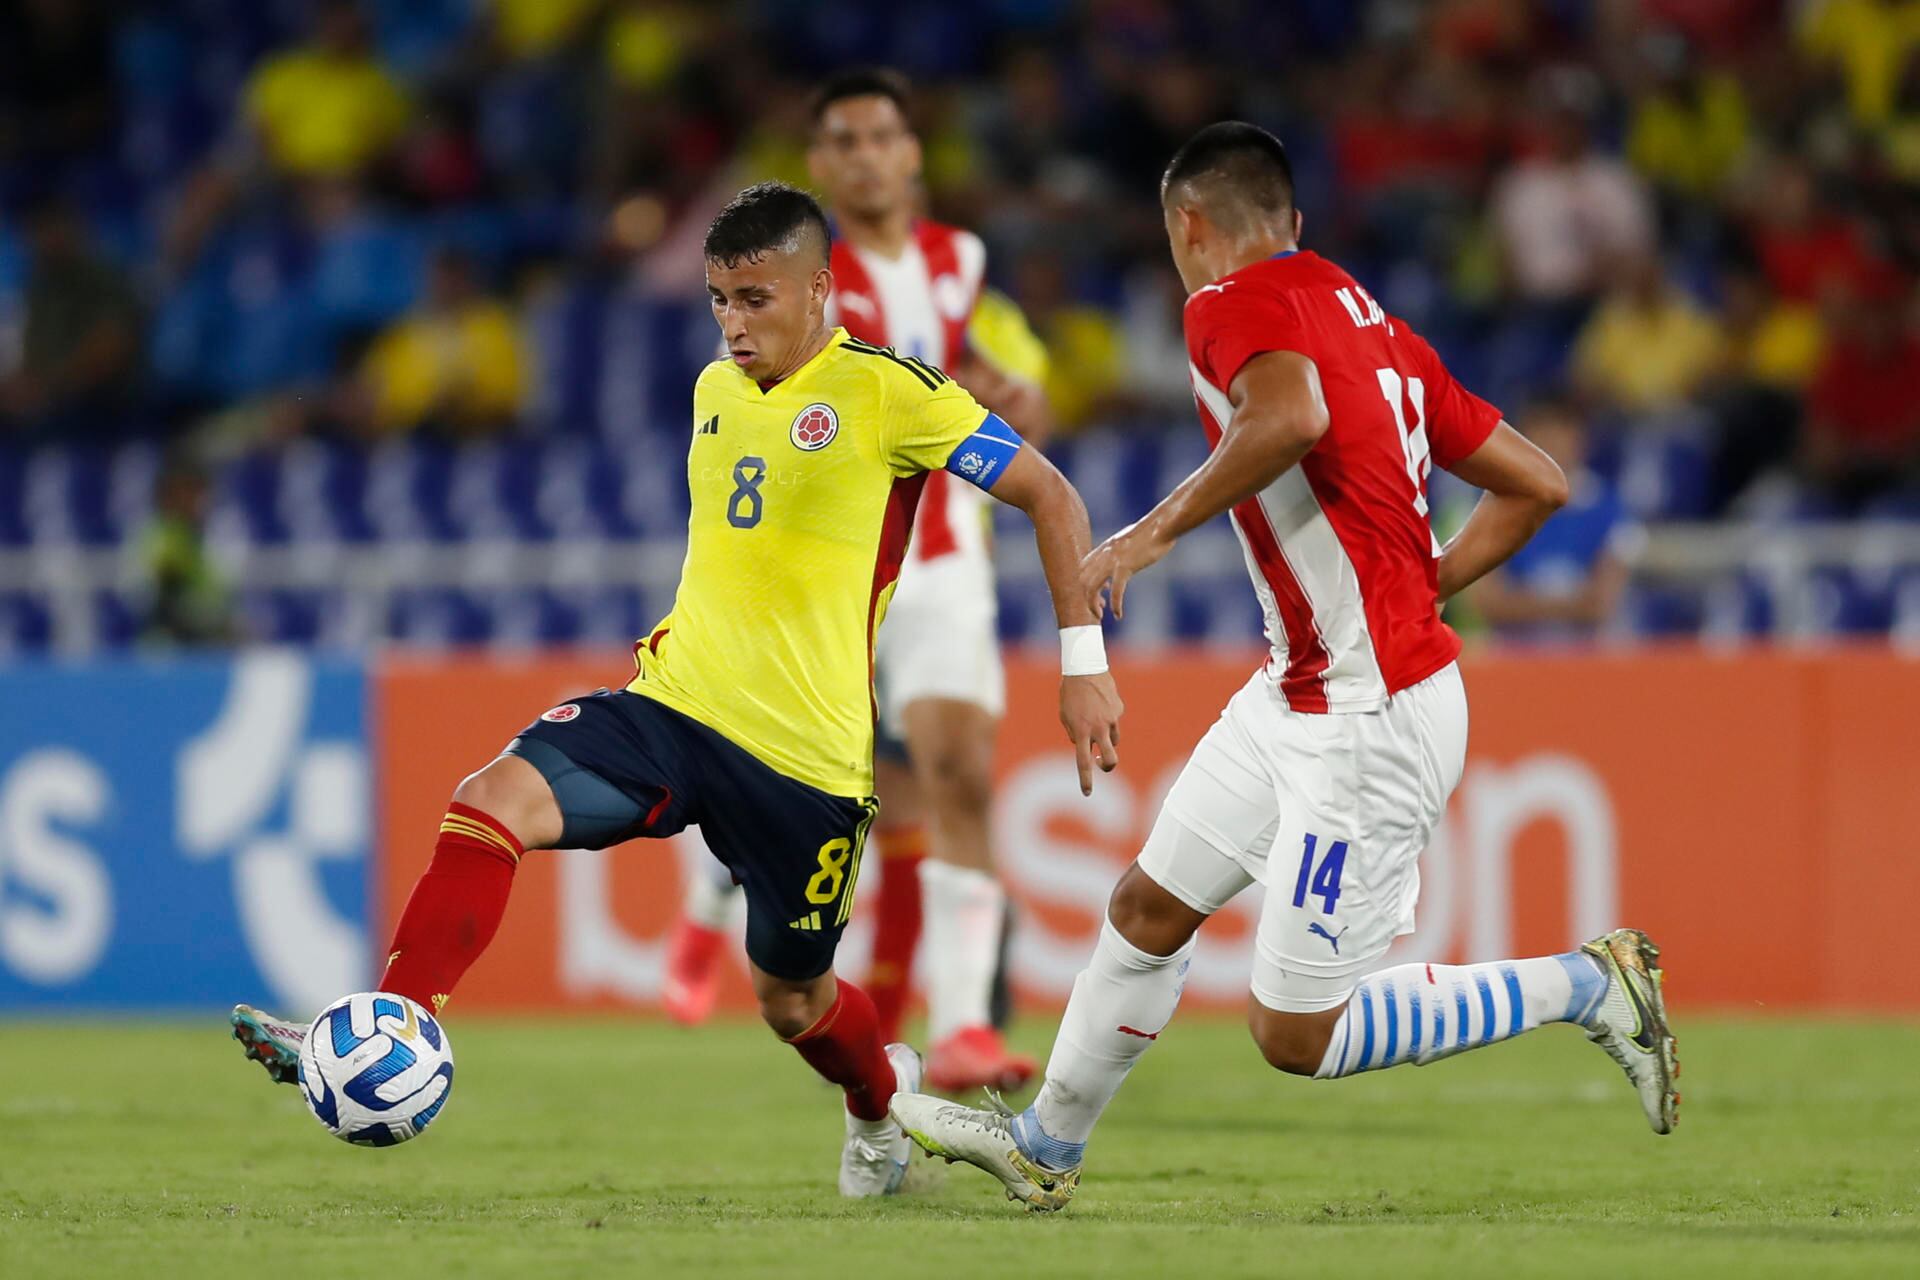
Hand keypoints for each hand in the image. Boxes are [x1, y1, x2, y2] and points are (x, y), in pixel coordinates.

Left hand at [1060, 671, 1122, 795]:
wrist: (1085, 667)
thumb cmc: (1069, 692)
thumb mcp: (1065, 715)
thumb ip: (1074, 733)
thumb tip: (1084, 744)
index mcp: (1081, 731)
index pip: (1083, 762)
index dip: (1086, 779)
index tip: (1087, 792)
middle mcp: (1098, 728)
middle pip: (1110, 759)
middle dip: (1107, 766)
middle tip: (1103, 764)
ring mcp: (1111, 719)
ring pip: (1113, 739)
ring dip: (1106, 738)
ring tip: (1095, 720)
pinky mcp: (1119, 709)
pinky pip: (1114, 720)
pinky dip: (1108, 717)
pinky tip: (1099, 702)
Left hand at [1079, 522, 1172, 619]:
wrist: (1161, 526)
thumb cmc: (1152, 532)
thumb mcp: (1130, 539)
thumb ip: (1122, 549)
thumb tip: (1125, 557)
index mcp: (1105, 547)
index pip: (1084, 567)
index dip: (1086, 583)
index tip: (1098, 594)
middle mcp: (1104, 554)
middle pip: (1083, 580)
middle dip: (1087, 597)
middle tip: (1098, 609)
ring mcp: (1113, 560)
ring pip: (1092, 588)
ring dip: (1093, 605)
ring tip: (1101, 616)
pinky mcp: (1125, 567)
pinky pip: (1116, 592)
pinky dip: (1115, 606)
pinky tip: (1119, 615)